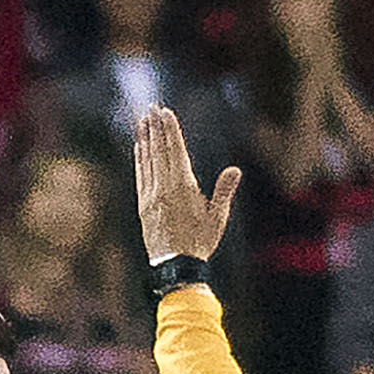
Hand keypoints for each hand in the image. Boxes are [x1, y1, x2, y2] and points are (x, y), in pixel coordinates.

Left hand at [126, 101, 239, 266]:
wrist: (175, 266)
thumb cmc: (200, 242)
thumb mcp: (217, 217)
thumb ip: (224, 191)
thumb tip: (235, 170)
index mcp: (183, 187)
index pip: (175, 150)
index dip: (170, 129)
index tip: (165, 112)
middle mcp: (164, 187)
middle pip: (159, 150)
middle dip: (156, 127)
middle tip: (152, 107)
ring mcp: (151, 195)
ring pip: (147, 160)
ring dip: (145, 138)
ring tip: (143, 120)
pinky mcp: (143, 204)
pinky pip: (140, 175)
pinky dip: (139, 158)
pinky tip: (139, 147)